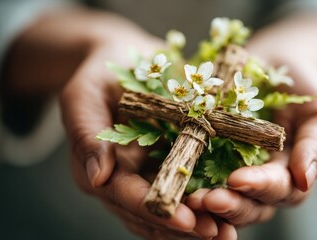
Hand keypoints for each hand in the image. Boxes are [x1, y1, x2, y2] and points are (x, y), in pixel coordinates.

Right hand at [0, 7, 221, 238]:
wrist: (128, 59)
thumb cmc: (103, 74)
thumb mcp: (84, 95)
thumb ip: (86, 134)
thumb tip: (97, 178)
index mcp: (100, 168)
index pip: (126, 197)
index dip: (156, 210)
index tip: (187, 220)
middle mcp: (124, 180)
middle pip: (150, 215)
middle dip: (183, 227)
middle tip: (217, 234)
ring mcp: (149, 176)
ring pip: (170, 211)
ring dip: (198, 224)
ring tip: (228, 232)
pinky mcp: (172, 164)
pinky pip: (189, 190)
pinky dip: (207, 202)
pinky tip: (232, 209)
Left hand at [187, 60, 316, 228]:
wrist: (275, 64)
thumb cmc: (304, 88)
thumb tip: (305, 179)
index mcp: (290, 175)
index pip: (278, 190)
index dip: (259, 188)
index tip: (238, 180)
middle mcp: (260, 181)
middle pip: (248, 206)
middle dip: (228, 205)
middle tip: (205, 200)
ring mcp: (231, 170)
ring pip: (220, 200)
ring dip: (203, 204)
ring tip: (185, 200)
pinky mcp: (208, 155)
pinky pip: (195, 174)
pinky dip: (184, 181)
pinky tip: (170, 179)